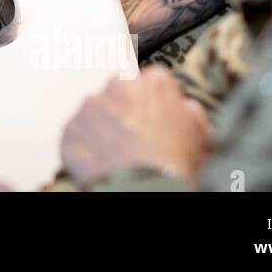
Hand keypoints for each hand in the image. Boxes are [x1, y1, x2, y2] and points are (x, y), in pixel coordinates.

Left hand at [60, 67, 212, 185]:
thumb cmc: (175, 166)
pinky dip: (84, 147)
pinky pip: (77, 135)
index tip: (151, 119)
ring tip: (116, 154)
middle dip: (123, 111)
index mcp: (154, 82)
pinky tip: (100, 163)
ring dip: (102, 128)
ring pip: (95, 112)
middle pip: (118, 93)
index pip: (150, 82)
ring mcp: (91, 106)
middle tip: (133, 138)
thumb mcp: (200, 135)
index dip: (151, 104)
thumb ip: (189, 111)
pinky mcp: (71, 128)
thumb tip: (185, 107)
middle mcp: (119, 85)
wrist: (147, 189)